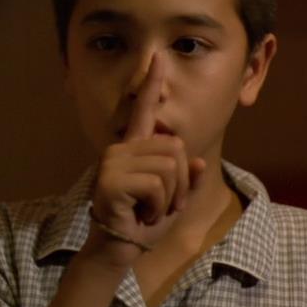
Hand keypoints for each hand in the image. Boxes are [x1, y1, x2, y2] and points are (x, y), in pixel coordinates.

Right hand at [84, 53, 205, 268]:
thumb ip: (186, 180)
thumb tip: (195, 162)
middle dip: (179, 185)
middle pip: (176, 149)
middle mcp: (122, 149)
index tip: (159, 57)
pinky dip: (159, 207)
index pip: (144, 110)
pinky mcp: (110, 179)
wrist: (120, 249)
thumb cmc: (144, 223)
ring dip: (169, 199)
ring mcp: (113, 162)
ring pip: (169, 168)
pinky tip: (141, 214)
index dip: (151, 84)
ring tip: (149, 211)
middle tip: (160, 205)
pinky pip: (157, 185)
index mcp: (135, 149)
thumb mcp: (173, 200)